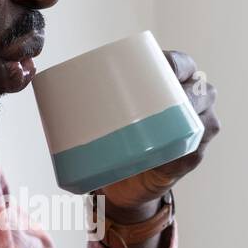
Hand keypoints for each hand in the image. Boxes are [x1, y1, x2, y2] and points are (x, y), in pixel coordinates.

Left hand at [97, 51, 218, 218]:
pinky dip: (192, 145)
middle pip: (201, 88)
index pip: (183, 65)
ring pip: (205, 116)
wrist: (122, 184)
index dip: (176, 63)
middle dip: (188, 87)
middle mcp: (191, 103)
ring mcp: (195, 130)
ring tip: (173, 118)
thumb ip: (85, 96)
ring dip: (194, 115)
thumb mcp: (104, 113)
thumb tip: (41, 79)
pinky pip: (198, 146)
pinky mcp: (192, 155)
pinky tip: (186, 143)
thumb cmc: (114, 140)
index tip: (161, 65)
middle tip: (163, 94)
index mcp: (171, 85)